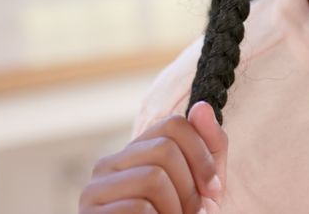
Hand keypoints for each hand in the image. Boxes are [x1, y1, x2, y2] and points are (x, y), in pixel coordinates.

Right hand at [79, 101, 227, 212]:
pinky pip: (137, 208)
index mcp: (136, 153)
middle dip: (190, 187)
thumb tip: (203, 106)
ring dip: (176, 210)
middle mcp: (110, 165)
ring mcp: (94, 191)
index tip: (214, 190)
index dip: (202, 155)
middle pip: (165, 149)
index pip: (174, 124)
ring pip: (152, 177)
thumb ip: (209, 148)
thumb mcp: (203, 187)